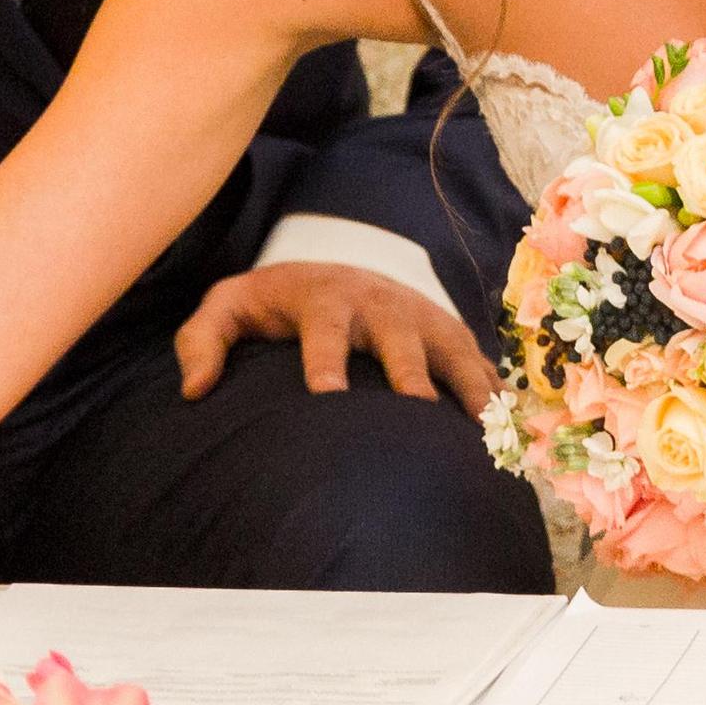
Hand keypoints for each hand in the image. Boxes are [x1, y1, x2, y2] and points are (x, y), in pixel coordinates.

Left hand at [173, 259, 498, 405]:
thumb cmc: (274, 302)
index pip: (324, 328)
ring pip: (451, 347)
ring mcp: (420, 317)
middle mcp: (379, 304)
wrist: (331, 269)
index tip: (326, 397)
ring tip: (486, 427)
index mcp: (325, 297)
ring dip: (469, 383)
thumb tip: (194, 389)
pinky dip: (496, 394)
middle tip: (416, 410)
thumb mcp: (229, 306)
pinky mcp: (446, 333)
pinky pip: (478, 364)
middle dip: (409, 369)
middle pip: (398, 335)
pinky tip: (511, 435)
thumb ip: (202, 340)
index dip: (325, 359)